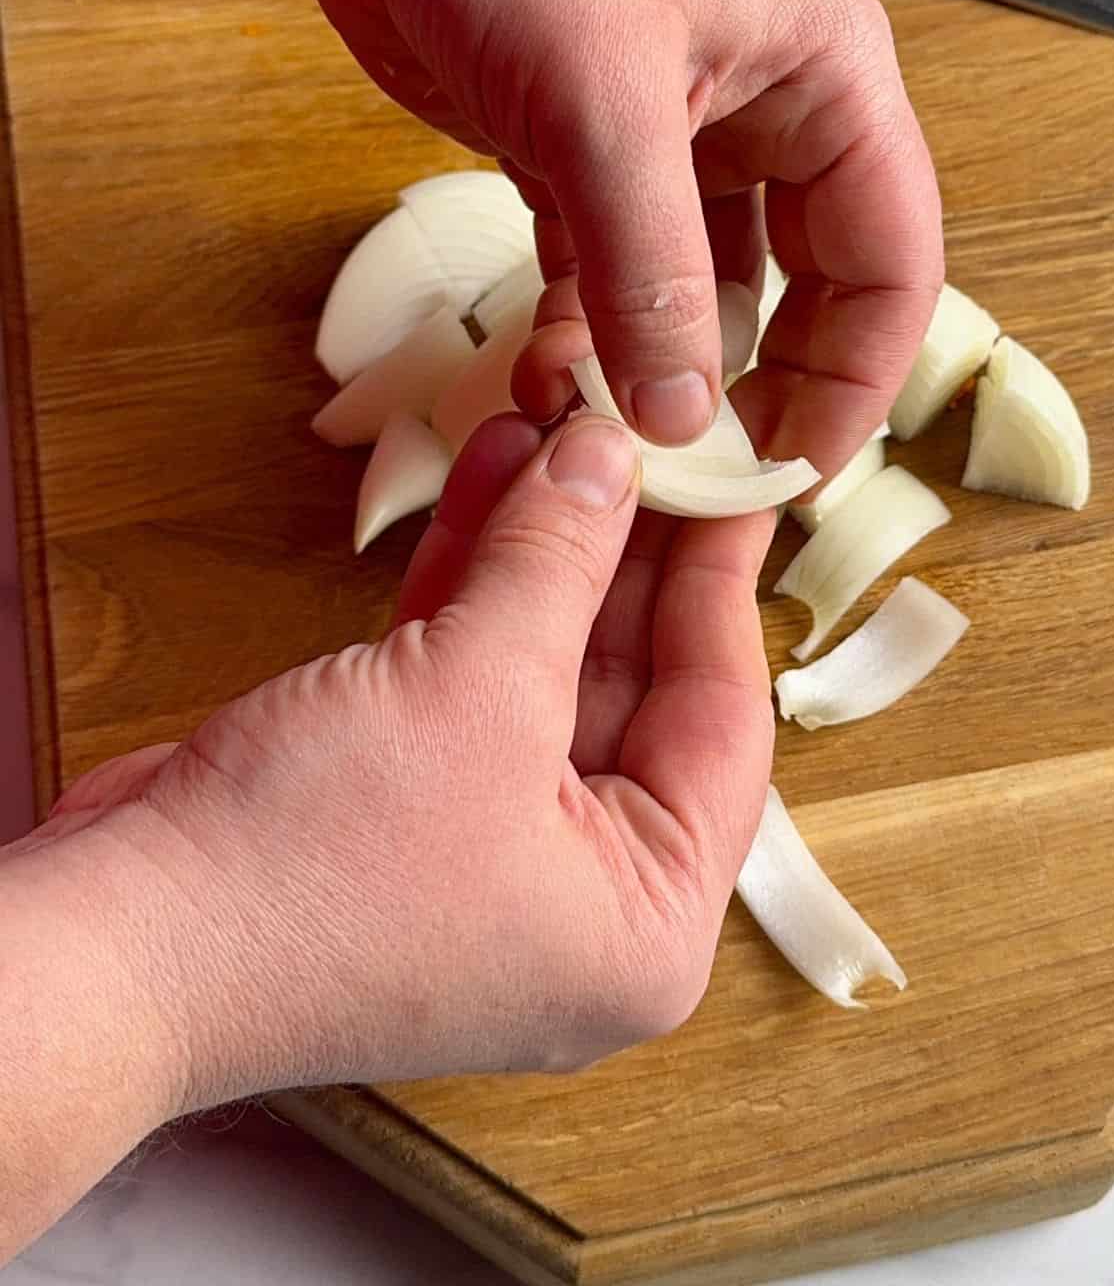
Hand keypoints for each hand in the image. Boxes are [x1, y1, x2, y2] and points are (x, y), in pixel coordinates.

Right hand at [30, 414, 775, 1107]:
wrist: (121, 937)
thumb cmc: (318, 865)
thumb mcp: (477, 694)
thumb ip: (559, 564)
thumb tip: (610, 457)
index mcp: (646, 921)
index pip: (720, 723)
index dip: (722, 586)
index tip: (738, 484)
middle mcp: (579, 897)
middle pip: (630, 688)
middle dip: (624, 553)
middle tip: (650, 440)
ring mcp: (485, 851)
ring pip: (542, 670)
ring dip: (542, 550)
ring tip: (562, 431)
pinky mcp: (404, 806)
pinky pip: (466, 680)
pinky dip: (472, 585)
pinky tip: (492, 481)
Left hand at [302, 0, 941, 469]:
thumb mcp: (607, 109)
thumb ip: (653, 274)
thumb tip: (683, 416)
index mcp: (826, 84)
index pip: (889, 262)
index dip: (855, 377)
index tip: (799, 469)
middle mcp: (765, 118)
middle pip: (801, 291)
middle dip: (757, 384)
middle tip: (710, 479)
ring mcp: (672, 144)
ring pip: (696, 294)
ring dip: (654, 368)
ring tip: (609, 436)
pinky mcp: (584, 161)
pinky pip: (608, 277)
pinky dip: (585, 333)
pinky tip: (551, 377)